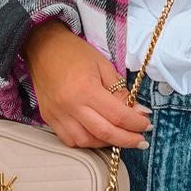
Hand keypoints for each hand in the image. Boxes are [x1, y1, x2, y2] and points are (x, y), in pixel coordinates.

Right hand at [22, 21, 151, 149]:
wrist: (43, 47)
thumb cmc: (75, 52)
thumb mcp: (104, 66)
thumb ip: (120, 92)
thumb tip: (138, 112)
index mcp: (86, 89)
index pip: (117, 115)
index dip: (136, 124)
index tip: (147, 126)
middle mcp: (70, 106)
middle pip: (104, 133)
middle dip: (127, 140)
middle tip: (141, 141)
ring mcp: (57, 115)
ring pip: (86, 141)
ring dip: (107, 143)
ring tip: (121, 137)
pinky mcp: (49, 118)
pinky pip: (70, 140)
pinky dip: (88, 142)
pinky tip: (99, 136)